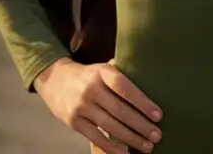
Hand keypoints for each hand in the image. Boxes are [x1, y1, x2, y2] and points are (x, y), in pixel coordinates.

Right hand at [34, 58, 162, 152]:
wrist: (55, 80)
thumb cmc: (90, 75)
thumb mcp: (104, 68)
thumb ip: (122, 76)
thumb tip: (152, 85)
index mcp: (102, 73)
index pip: (125, 88)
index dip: (142, 102)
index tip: (158, 115)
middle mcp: (91, 89)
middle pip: (120, 110)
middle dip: (141, 125)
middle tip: (157, 135)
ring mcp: (81, 107)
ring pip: (109, 126)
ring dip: (131, 138)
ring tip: (147, 146)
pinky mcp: (74, 122)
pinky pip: (95, 137)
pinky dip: (111, 148)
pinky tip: (125, 153)